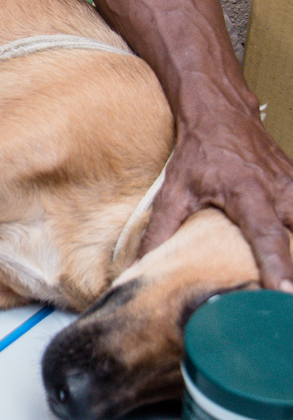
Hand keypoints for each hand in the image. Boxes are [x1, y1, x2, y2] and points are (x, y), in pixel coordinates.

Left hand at [139, 109, 292, 290]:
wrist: (222, 114)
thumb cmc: (197, 154)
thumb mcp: (173, 192)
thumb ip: (160, 231)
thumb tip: (142, 266)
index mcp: (247, 193)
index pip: (266, 236)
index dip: (277, 265)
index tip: (284, 293)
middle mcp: (279, 191)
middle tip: (283, 304)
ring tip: (285, 291)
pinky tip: (289, 264)